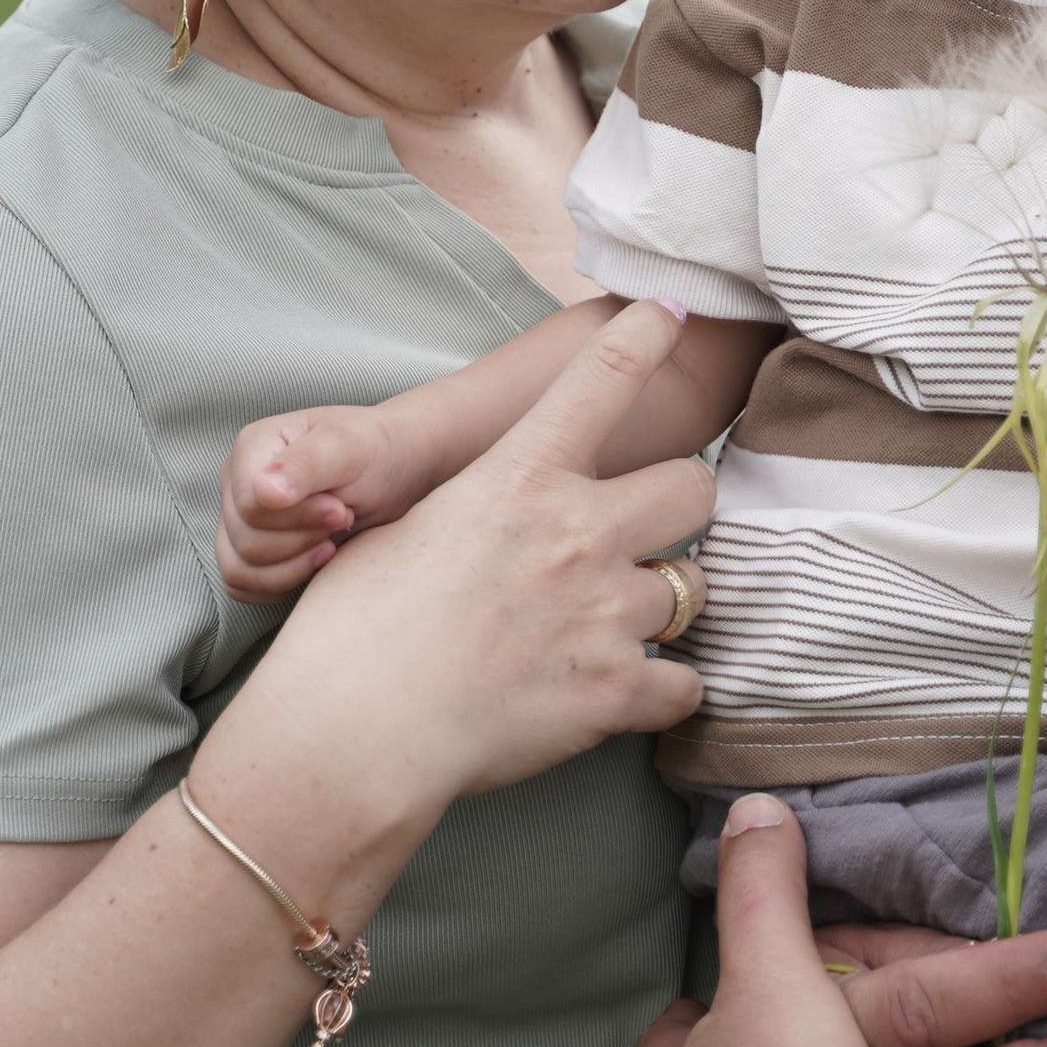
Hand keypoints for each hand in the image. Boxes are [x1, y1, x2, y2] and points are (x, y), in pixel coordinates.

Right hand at [195, 303, 712, 909]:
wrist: (356, 733)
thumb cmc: (354, 633)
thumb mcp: (401, 534)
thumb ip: (469, 514)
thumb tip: (482, 523)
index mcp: (519, 478)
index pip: (603, 379)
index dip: (646, 335)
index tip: (670, 313)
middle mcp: (579, 531)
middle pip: (692, 486)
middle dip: (678, 505)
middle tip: (646, 532)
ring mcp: (606, 611)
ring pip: (692, 589)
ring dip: (660, 605)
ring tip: (611, 629)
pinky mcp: (616, 691)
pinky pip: (684, 684)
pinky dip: (664, 690)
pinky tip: (632, 695)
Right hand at [218, 400, 453, 601]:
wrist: (392, 472)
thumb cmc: (374, 451)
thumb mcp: (349, 447)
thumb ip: (306, 465)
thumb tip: (263, 493)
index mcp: (252, 446)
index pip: (249, 506)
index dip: (298, 517)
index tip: (340, 508)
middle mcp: (238, 482)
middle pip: (246, 541)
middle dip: (302, 540)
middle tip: (343, 519)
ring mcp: (238, 518)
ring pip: (239, 570)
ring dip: (293, 566)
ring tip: (331, 543)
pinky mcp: (247, 548)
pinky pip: (243, 585)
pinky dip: (281, 583)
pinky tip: (317, 561)